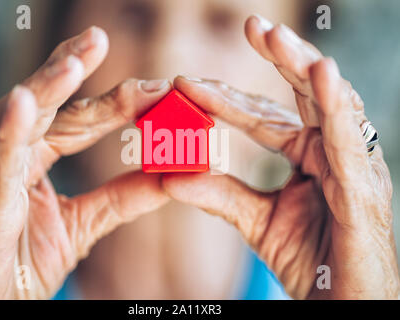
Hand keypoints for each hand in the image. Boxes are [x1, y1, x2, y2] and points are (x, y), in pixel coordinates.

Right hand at [0, 27, 170, 298]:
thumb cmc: (26, 262)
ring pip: (16, 121)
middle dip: (72, 71)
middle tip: (99, 39)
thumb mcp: (86, 223)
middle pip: (46, 108)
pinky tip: (23, 102)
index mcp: (33, 160)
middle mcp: (10, 158)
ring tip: (75, 60)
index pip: (77, 120)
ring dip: (45, 87)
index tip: (153, 87)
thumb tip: (169, 175)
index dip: (113, 101)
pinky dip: (9, 131)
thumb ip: (123, 197)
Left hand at [163, 15, 399, 298]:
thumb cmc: (310, 260)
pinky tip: (320, 73)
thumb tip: (168, 178)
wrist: (343, 305)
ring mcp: (352, 164)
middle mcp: (332, 150)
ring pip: (331, 104)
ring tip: (275, 36)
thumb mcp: (255, 220)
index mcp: (308, 154)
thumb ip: (219, 195)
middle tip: (250, 26)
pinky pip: (349, 140)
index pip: (263, 116)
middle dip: (280, 57)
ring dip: (304, 66)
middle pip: (305, 93)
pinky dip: (335, 106)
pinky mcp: (365, 187)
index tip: (185, 82)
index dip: (226, 99)